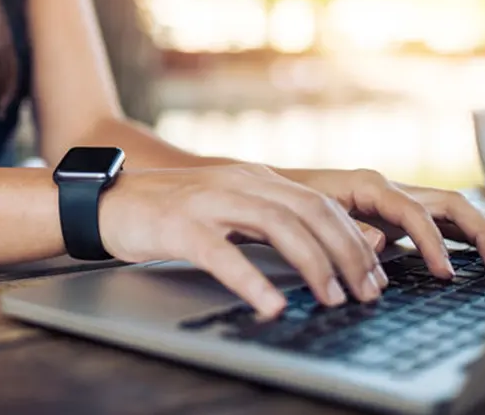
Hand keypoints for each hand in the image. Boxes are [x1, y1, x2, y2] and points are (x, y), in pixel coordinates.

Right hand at [98, 164, 388, 318]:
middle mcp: (240, 182)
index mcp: (256, 179)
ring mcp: (210, 201)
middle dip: (347, 253)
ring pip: (278, 226)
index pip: (321, 204)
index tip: (374, 275)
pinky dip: (252, 281)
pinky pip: (223, 254)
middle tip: (367, 292)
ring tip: (332, 299)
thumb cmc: (171, 212)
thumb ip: (268, 222)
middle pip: (310, 212)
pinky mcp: (181, 226)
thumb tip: (319, 252)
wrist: (109, 201)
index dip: (354, 239)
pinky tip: (271, 305)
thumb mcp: (228, 208)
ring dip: (313, 264)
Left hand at [299, 170, 484, 275]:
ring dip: (478, 232)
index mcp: (368, 185)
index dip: (434, 243)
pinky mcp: (392, 213)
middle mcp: (387, 188)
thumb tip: (381, 242)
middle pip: (448, 203)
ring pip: (449, 209)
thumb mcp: (311, 215)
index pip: (415, 212)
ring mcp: (393, 199)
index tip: (446, 274)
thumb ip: (347, 229)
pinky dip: (460, 234)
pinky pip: (437, 219)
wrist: (268, 189)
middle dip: (479, 232)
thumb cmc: (287, 201)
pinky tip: (476, 254)